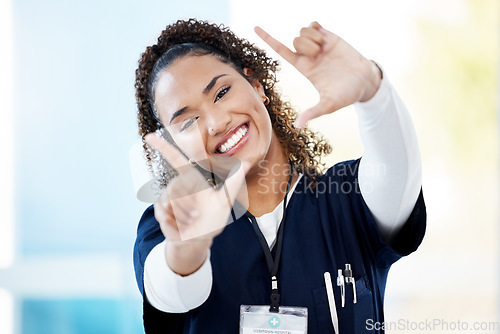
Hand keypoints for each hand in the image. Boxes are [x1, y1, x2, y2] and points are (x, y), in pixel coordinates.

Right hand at [145, 133, 246, 274]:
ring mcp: (167, 199)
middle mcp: (178, 186)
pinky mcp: (160, 211)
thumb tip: (248, 161)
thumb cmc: (214, 219)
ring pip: (169, 201)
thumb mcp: (225, 202)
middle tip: (197, 215)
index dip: (163, 147)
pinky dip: (175, 223)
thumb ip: (234, 182)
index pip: (175, 159)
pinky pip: (163, 213)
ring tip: (190, 221)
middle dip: (187, 205)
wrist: (199, 241)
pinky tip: (181, 227)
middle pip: (175, 188)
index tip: (149, 136)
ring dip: (183, 215)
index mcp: (191, 179)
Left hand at [255, 22, 381, 127]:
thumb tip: (297, 126)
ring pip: (302, 32)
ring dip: (311, 39)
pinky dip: (316, 30)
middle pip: (293, 41)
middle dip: (303, 45)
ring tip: (324, 49)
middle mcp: (308, 56)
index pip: (281, 52)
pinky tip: (325, 41)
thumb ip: (313, 113)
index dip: (268, 39)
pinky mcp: (329, 37)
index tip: (255, 28)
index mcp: (304, 69)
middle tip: (318, 55)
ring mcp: (318, 45)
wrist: (365, 82)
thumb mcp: (328, 105)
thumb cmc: (347, 95)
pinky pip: (313, 25)